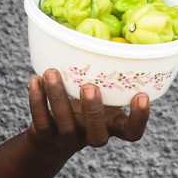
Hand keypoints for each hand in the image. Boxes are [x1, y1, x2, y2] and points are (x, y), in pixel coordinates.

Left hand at [25, 68, 148, 161]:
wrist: (52, 139)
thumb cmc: (84, 109)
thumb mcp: (101, 96)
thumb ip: (108, 78)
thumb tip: (113, 37)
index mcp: (111, 126)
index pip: (132, 132)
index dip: (139, 118)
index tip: (142, 95)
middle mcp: (92, 135)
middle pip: (97, 136)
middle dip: (93, 110)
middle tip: (89, 86)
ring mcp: (68, 138)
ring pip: (65, 124)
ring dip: (58, 96)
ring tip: (52, 72)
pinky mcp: (45, 136)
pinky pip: (41, 120)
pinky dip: (37, 99)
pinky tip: (36, 79)